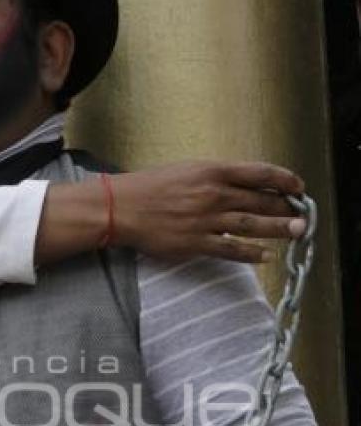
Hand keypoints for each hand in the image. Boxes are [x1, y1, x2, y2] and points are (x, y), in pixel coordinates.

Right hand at [111, 159, 304, 262]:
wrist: (122, 207)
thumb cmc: (151, 186)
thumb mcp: (188, 170)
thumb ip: (216, 176)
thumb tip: (244, 185)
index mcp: (212, 171)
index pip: (260, 173)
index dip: (284, 179)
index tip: (297, 187)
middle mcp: (213, 194)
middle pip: (261, 200)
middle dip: (286, 207)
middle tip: (303, 214)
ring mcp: (205, 220)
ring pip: (252, 225)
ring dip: (278, 229)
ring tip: (297, 233)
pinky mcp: (195, 243)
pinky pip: (231, 249)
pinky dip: (251, 253)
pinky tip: (265, 255)